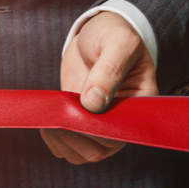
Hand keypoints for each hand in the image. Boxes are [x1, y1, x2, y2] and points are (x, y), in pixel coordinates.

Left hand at [40, 11, 157, 163]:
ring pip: (81, 154)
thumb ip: (109, 70)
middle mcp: (120, 121)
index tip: (78, 112)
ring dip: (62, 141)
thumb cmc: (114, 35)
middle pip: (99, 150)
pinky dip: (54, 140)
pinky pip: (66, 147)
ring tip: (51, 117)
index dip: (97, 130)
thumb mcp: (118, 43)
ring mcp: (99, 125)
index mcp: (140, 105)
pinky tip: (48, 120)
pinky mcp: (80, 124)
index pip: (121, 133)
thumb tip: (93, 103)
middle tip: (60, 114)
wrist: (96, 34)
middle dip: (75, 136)